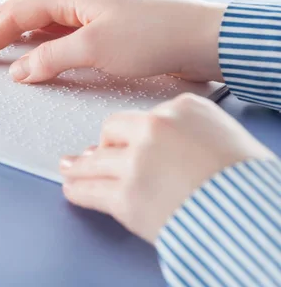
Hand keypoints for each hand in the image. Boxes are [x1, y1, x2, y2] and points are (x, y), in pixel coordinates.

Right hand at [0, 0, 225, 82]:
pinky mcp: (106, 28)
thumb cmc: (153, 37)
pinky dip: (40, 39)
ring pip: (43, 19)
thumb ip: (52, 58)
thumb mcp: (96, 49)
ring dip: (15, 28)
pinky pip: (62, 30)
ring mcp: (94, 11)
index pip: (19, 13)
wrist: (201, 39)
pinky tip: (35, 45)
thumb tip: (20, 70)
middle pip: (26, 8)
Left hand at [59, 93, 274, 242]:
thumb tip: (163, 145)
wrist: (254, 215)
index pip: (142, 116)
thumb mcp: (225, 136)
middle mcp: (155, 128)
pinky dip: (78, 191)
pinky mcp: (126, 195)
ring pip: (93, 161)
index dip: (129, 133)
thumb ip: (190, 132)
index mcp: (182, 108)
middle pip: (111, 131)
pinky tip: (72, 189)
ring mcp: (136, 162)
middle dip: (102, 145)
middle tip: (93, 154)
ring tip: (70, 169)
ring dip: (79, 167)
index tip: (122, 141)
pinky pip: (90, 190)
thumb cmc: (247, 181)